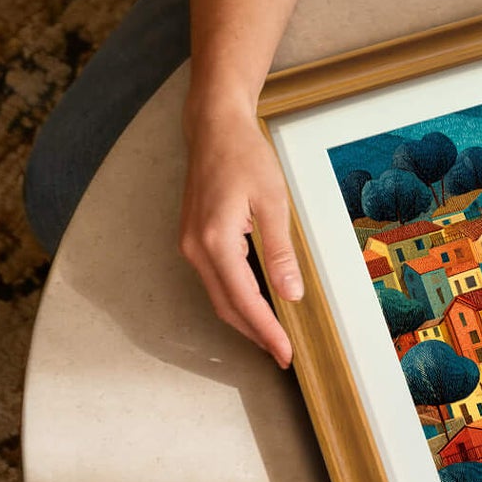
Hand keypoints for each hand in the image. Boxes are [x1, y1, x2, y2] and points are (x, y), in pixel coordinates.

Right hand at [179, 104, 303, 365]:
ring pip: (218, 296)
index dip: (266, 331)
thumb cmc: (245, 157)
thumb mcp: (273, 202)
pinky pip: (215, 279)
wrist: (214, 128)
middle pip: (226, 306)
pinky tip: (257, 303)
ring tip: (273, 336)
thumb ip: (280, 250)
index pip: (243, 300)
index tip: (285, 353)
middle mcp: (195, 248)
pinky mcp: (193, 239)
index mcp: (215, 241)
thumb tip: (291, 293)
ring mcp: (190, 244)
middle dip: (255, 333)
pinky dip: (235, 297)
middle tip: (283, 353)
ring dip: (244, 318)